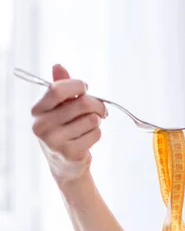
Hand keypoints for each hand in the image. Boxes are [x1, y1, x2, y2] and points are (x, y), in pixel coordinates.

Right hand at [31, 64, 107, 184]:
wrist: (64, 164)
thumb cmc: (63, 129)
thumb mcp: (59, 107)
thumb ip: (60, 87)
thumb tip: (58, 66)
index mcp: (37, 110)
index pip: (57, 90)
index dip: (77, 85)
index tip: (85, 88)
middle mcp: (42, 126)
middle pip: (81, 104)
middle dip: (97, 104)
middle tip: (102, 109)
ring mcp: (55, 141)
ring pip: (92, 119)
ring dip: (97, 121)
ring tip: (90, 125)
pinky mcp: (70, 153)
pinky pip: (96, 133)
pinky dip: (97, 133)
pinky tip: (89, 137)